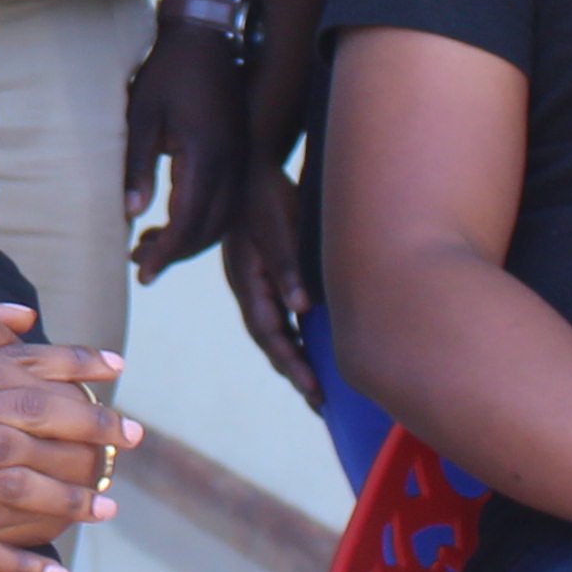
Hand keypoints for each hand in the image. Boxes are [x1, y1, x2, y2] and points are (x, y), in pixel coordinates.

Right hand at [0, 274, 113, 571]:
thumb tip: (21, 315)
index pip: (18, 363)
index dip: (72, 365)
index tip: (118, 368)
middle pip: (26, 428)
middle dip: (85, 433)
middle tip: (132, 441)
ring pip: (4, 493)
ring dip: (62, 503)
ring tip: (106, 509)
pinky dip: (13, 565)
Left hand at [121, 23, 250, 281]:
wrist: (206, 38)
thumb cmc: (167, 73)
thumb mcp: (142, 116)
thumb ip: (137, 166)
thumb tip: (129, 213)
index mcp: (207, 156)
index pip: (188, 220)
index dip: (166, 252)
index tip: (144, 274)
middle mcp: (232, 164)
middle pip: (210, 228)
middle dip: (177, 254)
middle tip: (143, 268)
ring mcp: (241, 160)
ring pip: (223, 220)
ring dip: (193, 242)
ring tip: (155, 252)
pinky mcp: (241, 155)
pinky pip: (228, 203)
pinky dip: (205, 223)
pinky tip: (178, 225)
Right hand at [213, 172, 318, 404]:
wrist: (249, 166)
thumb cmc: (266, 195)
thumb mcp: (277, 229)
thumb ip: (287, 269)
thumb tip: (303, 309)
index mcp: (249, 283)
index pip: (272, 335)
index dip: (294, 365)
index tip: (316, 392)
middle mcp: (250, 289)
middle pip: (272, 342)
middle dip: (295, 374)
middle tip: (322, 405)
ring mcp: (257, 284)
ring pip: (275, 332)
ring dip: (294, 360)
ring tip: (318, 389)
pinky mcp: (266, 275)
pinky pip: (280, 315)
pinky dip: (295, 337)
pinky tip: (311, 346)